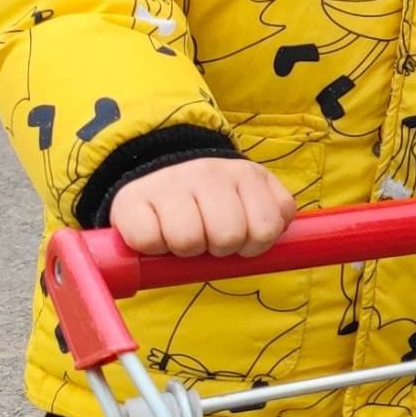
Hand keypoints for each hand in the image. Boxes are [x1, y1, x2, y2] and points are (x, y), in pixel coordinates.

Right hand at [108, 156, 294, 257]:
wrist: (154, 166)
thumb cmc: (209, 199)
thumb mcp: (250, 197)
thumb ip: (272, 217)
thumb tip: (283, 242)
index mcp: (247, 175)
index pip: (266, 229)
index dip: (254, 246)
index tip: (241, 240)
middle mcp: (209, 172)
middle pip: (228, 237)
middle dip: (219, 249)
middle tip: (207, 238)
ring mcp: (170, 183)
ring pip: (188, 241)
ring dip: (185, 250)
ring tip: (181, 234)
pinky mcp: (132, 199)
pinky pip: (149, 241)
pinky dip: (152, 247)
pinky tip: (156, 231)